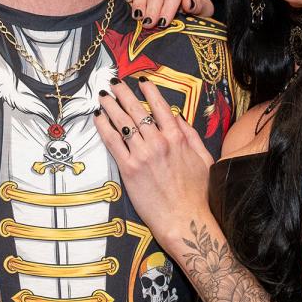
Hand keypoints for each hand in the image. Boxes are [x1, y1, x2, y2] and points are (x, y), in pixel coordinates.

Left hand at [94, 76, 213, 254]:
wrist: (185, 220)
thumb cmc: (197, 193)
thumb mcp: (203, 159)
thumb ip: (191, 135)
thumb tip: (178, 117)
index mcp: (177, 138)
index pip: (159, 107)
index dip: (149, 91)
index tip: (142, 81)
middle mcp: (158, 142)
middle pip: (136, 111)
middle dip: (123, 93)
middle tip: (114, 83)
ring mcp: (142, 155)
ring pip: (122, 124)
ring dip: (110, 106)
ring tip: (103, 96)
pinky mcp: (129, 169)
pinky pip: (113, 143)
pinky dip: (104, 128)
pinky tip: (98, 118)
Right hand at [120, 0, 214, 25]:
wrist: (184, 9)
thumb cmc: (195, 9)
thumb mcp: (204, 9)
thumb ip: (200, 6)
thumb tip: (187, 2)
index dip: (168, 7)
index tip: (164, 22)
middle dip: (153, 8)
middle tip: (150, 24)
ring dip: (140, 3)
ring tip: (139, 18)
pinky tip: (127, 1)